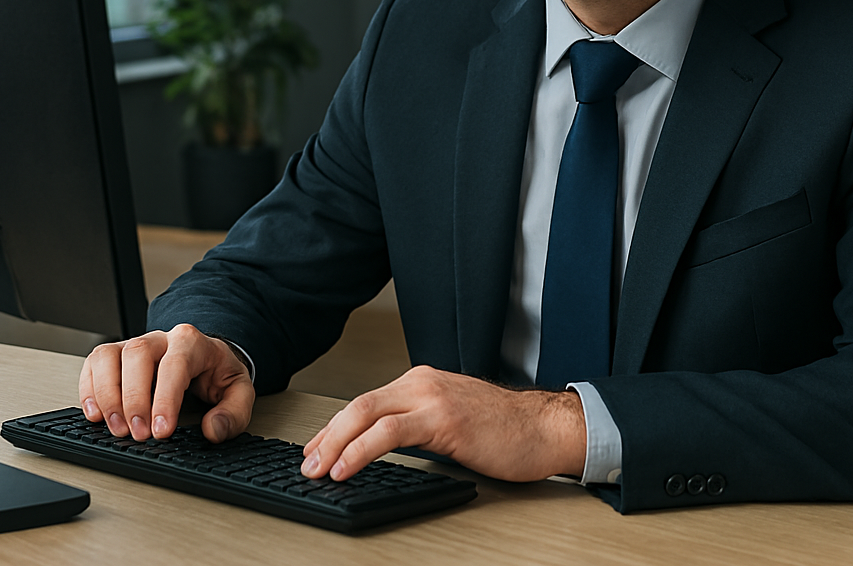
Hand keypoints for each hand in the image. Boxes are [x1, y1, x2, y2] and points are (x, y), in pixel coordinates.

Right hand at [79, 324, 254, 442]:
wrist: (206, 358)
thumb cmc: (217, 373)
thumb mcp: (238, 391)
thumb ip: (233, 412)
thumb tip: (213, 430)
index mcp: (192, 342)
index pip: (175, 363)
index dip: (165, 397)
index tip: (161, 430)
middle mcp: (161, 339)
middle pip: (138, 353)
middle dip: (134, 398)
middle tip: (138, 434)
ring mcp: (135, 344)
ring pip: (110, 355)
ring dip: (107, 394)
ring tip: (116, 428)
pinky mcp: (115, 356)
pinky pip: (94, 363)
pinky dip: (89, 389)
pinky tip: (96, 415)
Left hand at [300, 365, 585, 482]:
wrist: (545, 427)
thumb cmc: (506, 429)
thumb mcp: (452, 421)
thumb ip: (420, 426)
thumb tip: (384, 450)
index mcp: (422, 382)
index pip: (367, 402)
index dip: (336, 428)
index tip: (317, 449)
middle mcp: (422, 383)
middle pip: (359, 404)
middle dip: (327, 436)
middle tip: (307, 462)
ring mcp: (432, 398)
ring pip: (367, 413)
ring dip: (335, 443)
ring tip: (318, 468)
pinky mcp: (444, 419)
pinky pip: (390, 432)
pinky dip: (361, 449)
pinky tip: (347, 467)